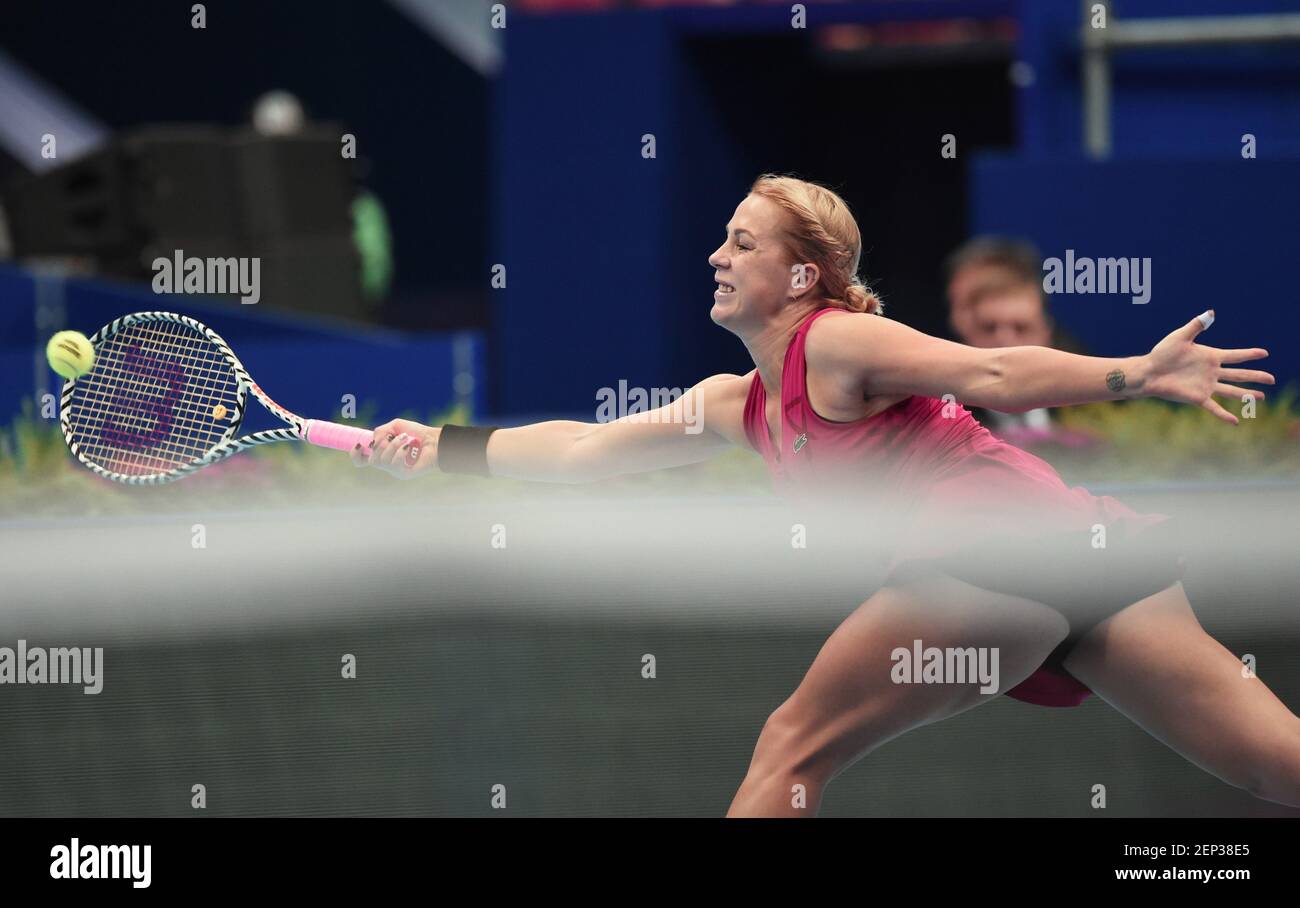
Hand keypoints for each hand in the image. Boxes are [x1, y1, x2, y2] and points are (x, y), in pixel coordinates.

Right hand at [349, 419, 440, 478]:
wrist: (434, 440)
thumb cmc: (416, 433)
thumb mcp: (395, 427)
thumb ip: (380, 431)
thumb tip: (373, 442)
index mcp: (382, 454)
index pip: (361, 461)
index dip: (355, 455)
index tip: (360, 445)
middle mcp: (387, 464)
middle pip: (371, 461)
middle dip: (380, 446)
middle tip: (391, 437)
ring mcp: (395, 471)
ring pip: (382, 461)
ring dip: (393, 446)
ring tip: (405, 438)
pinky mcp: (404, 474)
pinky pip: (394, 464)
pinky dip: (400, 451)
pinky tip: (408, 446)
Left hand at [1142, 310, 1273, 425]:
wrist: (1148, 372)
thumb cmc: (1161, 353)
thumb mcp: (1180, 336)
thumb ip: (1196, 325)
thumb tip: (1211, 312)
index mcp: (1210, 356)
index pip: (1235, 355)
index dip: (1250, 354)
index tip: (1264, 353)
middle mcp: (1211, 372)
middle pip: (1239, 374)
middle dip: (1256, 376)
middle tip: (1271, 379)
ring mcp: (1206, 385)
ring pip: (1232, 391)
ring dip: (1247, 394)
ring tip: (1261, 397)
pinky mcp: (1197, 397)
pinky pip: (1214, 407)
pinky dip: (1224, 415)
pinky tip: (1235, 422)